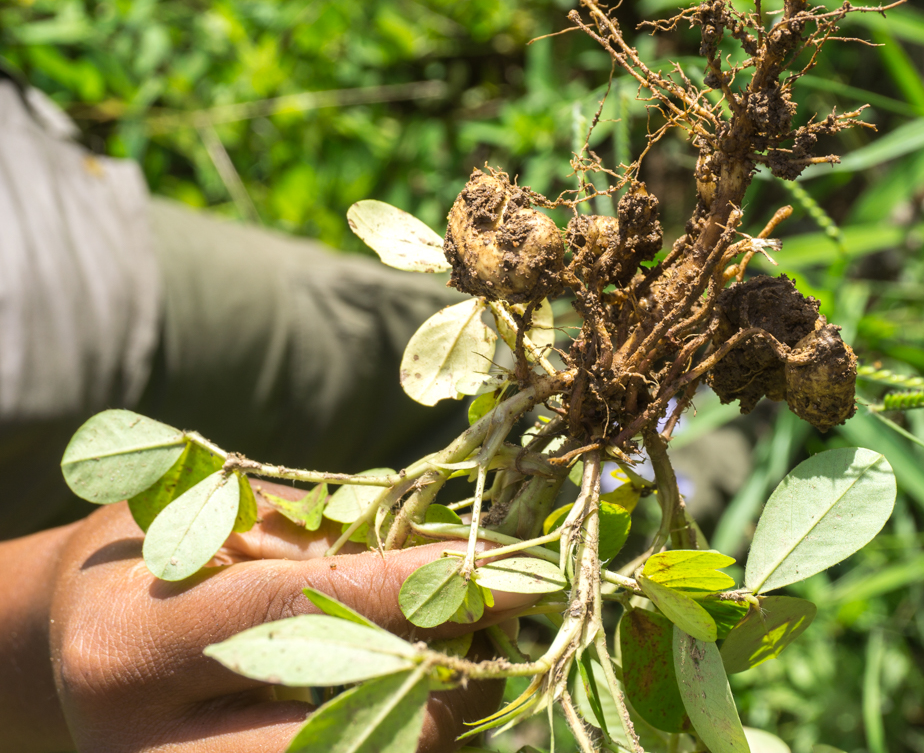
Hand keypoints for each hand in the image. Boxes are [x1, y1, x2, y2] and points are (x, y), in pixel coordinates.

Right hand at [1, 482, 532, 752]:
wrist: (80, 649)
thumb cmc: (158, 562)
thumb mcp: (214, 524)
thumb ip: (318, 536)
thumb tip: (450, 552)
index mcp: (131, 646)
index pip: (300, 609)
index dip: (416, 586)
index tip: (511, 570)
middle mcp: (143, 748)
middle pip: (324, 739)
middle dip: (435, 692)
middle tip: (505, 635)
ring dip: (431, 725)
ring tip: (479, 664)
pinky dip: (398, 739)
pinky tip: (437, 699)